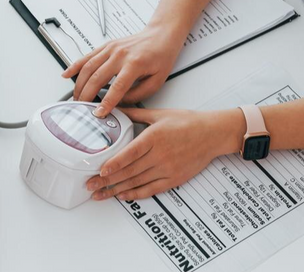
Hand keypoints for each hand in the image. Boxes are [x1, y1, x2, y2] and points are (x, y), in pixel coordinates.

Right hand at [61, 25, 184, 115]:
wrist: (161, 35)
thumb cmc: (161, 56)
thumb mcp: (156, 81)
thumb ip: (137, 95)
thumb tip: (119, 103)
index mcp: (134, 63)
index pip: (117, 87)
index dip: (106, 102)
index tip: (99, 113)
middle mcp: (120, 54)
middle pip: (97, 77)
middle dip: (87, 96)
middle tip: (83, 109)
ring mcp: (111, 48)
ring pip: (88, 67)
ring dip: (79, 85)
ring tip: (76, 99)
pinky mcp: (106, 46)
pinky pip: (87, 56)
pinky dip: (75, 66)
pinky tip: (66, 74)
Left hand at [85, 107, 241, 201]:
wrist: (212, 134)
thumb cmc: (188, 122)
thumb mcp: (159, 114)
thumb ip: (135, 113)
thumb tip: (115, 109)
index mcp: (155, 137)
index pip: (130, 153)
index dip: (114, 164)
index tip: (100, 170)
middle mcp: (160, 155)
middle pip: (129, 171)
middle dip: (107, 180)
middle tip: (91, 185)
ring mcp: (167, 169)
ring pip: (137, 182)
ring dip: (117, 190)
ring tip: (101, 194)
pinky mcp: (174, 179)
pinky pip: (151, 190)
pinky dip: (136, 194)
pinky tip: (123, 195)